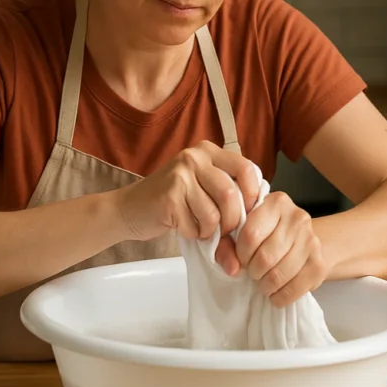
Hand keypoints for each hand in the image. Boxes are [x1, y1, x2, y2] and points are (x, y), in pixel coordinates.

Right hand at [114, 140, 259, 249]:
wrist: (129, 209)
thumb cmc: (173, 200)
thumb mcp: (202, 186)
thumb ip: (229, 193)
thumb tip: (257, 220)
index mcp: (208, 151)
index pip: (247, 169)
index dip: (253, 195)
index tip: (247, 212)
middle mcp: (194, 157)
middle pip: (232, 196)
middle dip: (232, 222)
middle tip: (224, 231)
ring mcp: (180, 176)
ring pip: (215, 214)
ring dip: (211, 231)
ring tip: (201, 228)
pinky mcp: (168, 197)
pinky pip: (196, 226)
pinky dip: (194, 235)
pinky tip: (183, 227)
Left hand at [215, 192, 329, 306]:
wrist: (304, 241)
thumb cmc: (269, 234)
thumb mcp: (244, 229)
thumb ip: (228, 243)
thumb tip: (232, 268)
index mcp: (277, 203)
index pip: (251, 235)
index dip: (241, 254)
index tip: (242, 259)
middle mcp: (297, 218)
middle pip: (265, 257)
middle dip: (253, 271)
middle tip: (253, 272)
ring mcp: (312, 241)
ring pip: (278, 275)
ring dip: (265, 286)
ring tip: (264, 282)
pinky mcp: (319, 265)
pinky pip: (293, 290)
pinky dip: (279, 297)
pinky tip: (276, 292)